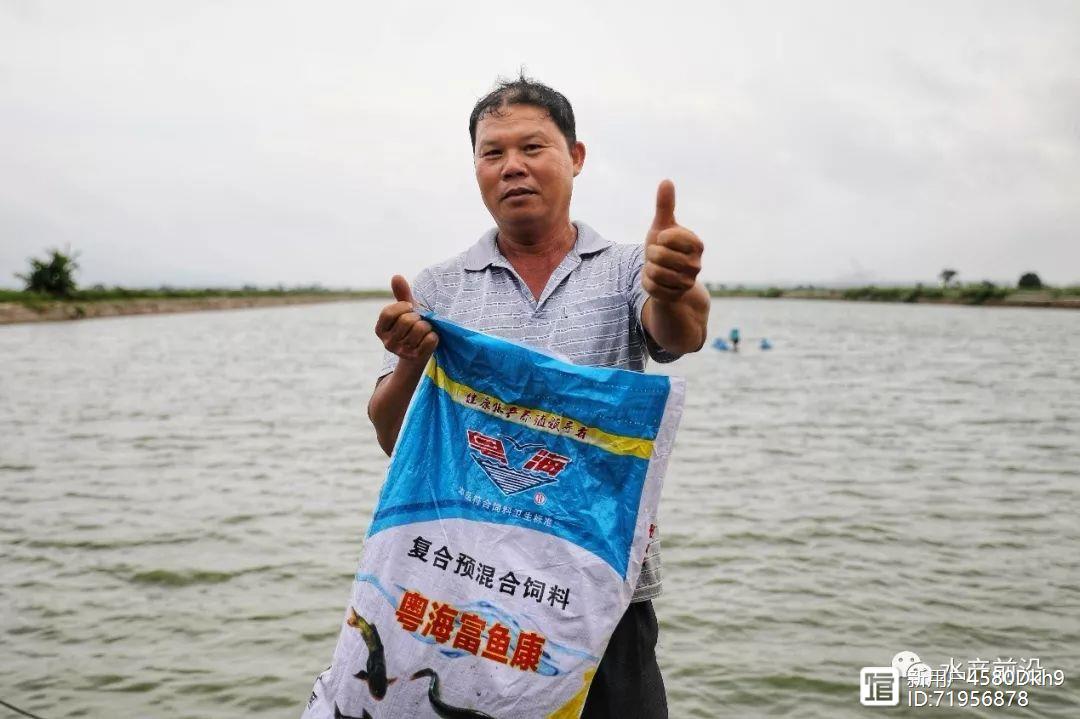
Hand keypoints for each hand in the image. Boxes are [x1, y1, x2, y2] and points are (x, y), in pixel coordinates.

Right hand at [374, 275, 437, 362]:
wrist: (420, 348)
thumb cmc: (412, 324)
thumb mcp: (406, 309)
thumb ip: (401, 294)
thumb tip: (396, 276)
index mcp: (380, 329)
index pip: (388, 313)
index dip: (402, 306)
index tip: (409, 307)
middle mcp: (388, 342)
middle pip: (406, 321)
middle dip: (417, 316)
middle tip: (419, 320)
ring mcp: (401, 351)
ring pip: (420, 329)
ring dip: (427, 325)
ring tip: (424, 329)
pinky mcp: (416, 357)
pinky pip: (430, 339)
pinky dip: (434, 335)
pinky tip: (429, 337)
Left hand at [643, 180, 702, 302]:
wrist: (662, 274)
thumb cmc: (663, 246)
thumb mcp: (662, 226)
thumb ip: (665, 206)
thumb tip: (666, 181)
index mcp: (696, 244)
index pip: (668, 238)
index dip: (660, 238)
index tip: (663, 240)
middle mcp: (696, 264)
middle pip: (660, 256)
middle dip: (652, 255)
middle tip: (657, 256)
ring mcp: (687, 282)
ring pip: (656, 273)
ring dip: (649, 269)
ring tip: (656, 267)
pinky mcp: (676, 296)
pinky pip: (653, 288)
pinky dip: (648, 283)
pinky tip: (656, 281)